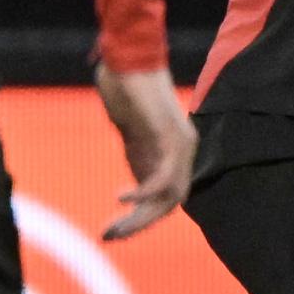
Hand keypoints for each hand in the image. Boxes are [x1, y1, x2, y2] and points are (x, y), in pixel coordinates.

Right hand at [93, 63, 194, 240]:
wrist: (127, 56)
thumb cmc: (124, 84)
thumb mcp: (130, 127)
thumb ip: (137, 149)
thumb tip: (131, 167)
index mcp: (174, 149)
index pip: (166, 196)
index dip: (143, 218)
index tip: (115, 231)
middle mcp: (185, 149)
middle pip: (170, 202)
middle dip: (138, 225)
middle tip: (108, 237)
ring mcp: (181, 143)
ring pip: (170, 196)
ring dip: (140, 217)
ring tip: (111, 229)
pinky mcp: (171, 137)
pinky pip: (163, 177)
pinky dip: (142, 193)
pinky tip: (120, 198)